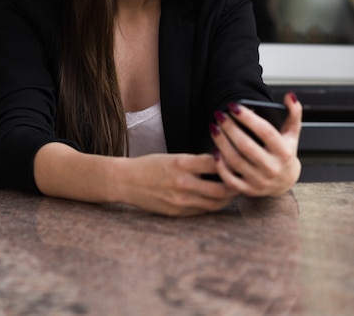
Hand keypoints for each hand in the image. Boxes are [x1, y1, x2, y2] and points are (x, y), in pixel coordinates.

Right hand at [114, 152, 238, 215]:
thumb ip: (197, 162)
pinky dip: (212, 205)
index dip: (230, 163)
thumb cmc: (150, 165)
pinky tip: (215, 199)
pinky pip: (203, 211)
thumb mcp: (174, 157)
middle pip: (222, 189)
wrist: (127, 181)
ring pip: (215, 204)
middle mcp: (183, 183)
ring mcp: (181, 201)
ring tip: (232, 191)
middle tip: (242, 180)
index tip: (237, 161)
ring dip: (227, 198)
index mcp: (182, 163)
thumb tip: (222, 164)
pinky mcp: (178, 213)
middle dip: (235, 185)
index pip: (216, 164)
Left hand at [210, 92, 301, 196]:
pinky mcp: (248, 190)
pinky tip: (215, 149)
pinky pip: (229, 179)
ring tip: (214, 127)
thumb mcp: (292, 134)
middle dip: (230, 128)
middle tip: (219, 114)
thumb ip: (293, 113)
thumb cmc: (285, 152)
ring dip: (221, 142)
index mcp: (284, 152)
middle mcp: (272, 168)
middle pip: (246, 146)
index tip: (234, 105)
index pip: (265, 131)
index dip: (248, 118)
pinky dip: (220, 165)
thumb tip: (289, 96)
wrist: (285, 182)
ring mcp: (259, 181)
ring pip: (235, 161)